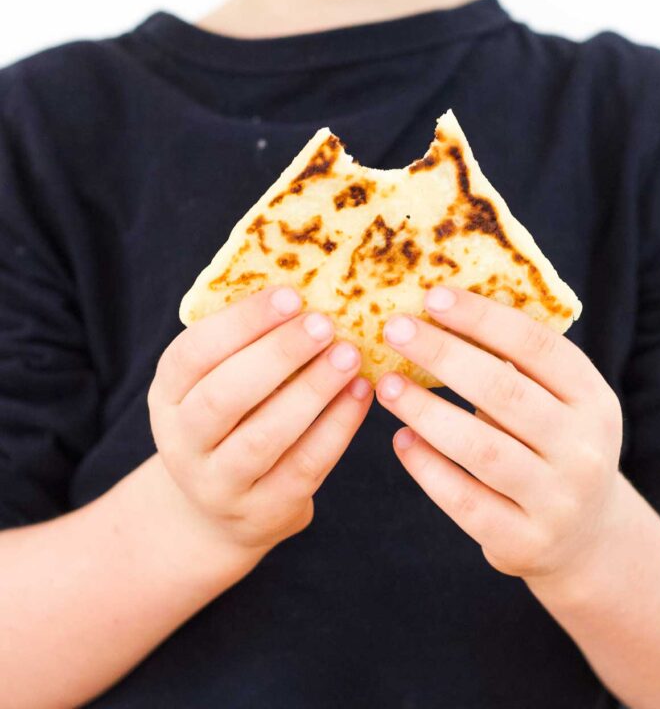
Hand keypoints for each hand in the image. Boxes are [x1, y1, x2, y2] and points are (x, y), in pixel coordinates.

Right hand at [148, 285, 372, 555]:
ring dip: (313, 391)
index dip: (242, 322)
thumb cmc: (231, 420)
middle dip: (278, 354)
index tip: (291, 294)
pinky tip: (361, 393)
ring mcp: (219, 484)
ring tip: (350, 355)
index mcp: (167, 395)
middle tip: (325, 323)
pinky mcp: (263, 512)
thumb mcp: (217, 381)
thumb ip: (246, 341)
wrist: (219, 510)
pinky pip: (304, 467)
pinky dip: (337, 427)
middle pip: (224, 397)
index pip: (193, 354)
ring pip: (265, 437)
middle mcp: (183, 442)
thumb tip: (307, 279)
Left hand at [376, 285, 623, 585]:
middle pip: (505, 392)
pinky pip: (465, 501)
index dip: (484, 317)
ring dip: (426, 411)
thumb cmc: (551, 443)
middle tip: (394, 329)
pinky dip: (428, 468)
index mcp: (592, 399)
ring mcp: (556, 500)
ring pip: (481, 448)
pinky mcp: (524, 541)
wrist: (586, 537)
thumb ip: (514, 362)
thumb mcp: (556, 402)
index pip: (537, 347)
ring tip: (386, 384)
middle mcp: (582, 448)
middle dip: (443, 355)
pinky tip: (400, 440)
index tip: (432, 296)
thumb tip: (436, 306)